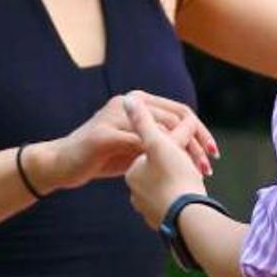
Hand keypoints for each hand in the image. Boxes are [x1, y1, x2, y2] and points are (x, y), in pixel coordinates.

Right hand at [38, 93, 216, 193]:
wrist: (63, 164)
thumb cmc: (100, 157)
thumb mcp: (134, 147)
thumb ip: (157, 140)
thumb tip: (189, 146)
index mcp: (137, 101)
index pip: (179, 111)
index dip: (200, 131)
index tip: (213, 152)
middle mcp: (127, 102)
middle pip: (175, 118)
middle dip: (196, 142)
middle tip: (208, 166)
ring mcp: (114, 116)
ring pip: (159, 130)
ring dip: (181, 152)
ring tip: (194, 171)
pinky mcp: (104, 135)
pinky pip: (137, 143)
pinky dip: (155, 159)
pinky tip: (168, 176)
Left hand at [123, 92, 209, 225]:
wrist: (188, 221)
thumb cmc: (175, 178)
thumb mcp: (158, 143)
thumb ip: (143, 121)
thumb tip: (128, 99)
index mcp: (133, 172)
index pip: (154, 150)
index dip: (174, 145)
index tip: (189, 150)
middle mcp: (136, 192)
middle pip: (162, 169)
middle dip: (180, 165)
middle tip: (199, 168)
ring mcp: (148, 209)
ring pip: (169, 187)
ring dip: (184, 181)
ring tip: (196, 183)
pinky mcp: (161, 222)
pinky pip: (174, 204)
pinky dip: (184, 198)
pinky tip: (194, 199)